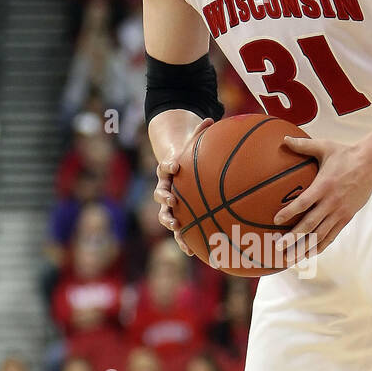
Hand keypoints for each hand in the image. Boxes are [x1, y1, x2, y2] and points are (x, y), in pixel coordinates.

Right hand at [154, 117, 214, 255]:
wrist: (176, 167)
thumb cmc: (188, 154)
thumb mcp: (192, 142)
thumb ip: (199, 132)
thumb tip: (211, 117)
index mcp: (168, 169)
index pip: (164, 166)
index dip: (168, 166)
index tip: (174, 165)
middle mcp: (165, 187)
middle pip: (160, 194)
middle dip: (165, 199)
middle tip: (171, 201)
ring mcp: (169, 203)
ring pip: (165, 215)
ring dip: (170, 222)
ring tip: (176, 229)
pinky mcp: (177, 216)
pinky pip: (180, 230)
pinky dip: (184, 241)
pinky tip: (193, 253)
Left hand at [272, 137, 371, 255]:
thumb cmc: (345, 154)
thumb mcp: (324, 147)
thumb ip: (303, 146)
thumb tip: (283, 139)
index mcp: (324, 186)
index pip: (304, 203)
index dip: (289, 212)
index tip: (276, 220)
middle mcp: (331, 202)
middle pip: (310, 225)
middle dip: (293, 238)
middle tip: (278, 247)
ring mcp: (340, 212)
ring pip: (320, 235)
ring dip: (304, 248)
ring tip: (290, 259)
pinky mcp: (346, 218)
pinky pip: (332, 236)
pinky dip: (320, 246)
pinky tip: (309, 254)